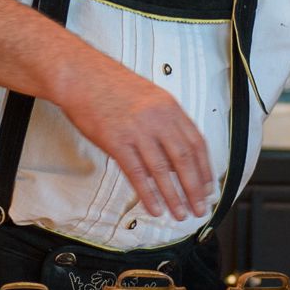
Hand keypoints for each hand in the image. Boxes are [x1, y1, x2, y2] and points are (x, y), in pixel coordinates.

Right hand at [55, 61, 214, 221]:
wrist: (82, 76)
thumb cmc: (112, 85)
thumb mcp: (150, 97)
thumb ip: (166, 123)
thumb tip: (177, 154)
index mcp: (170, 108)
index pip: (196, 143)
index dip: (205, 169)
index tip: (208, 187)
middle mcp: (158, 119)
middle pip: (184, 160)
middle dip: (194, 189)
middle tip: (199, 208)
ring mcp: (137, 131)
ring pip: (163, 171)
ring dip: (174, 196)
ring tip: (180, 213)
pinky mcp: (117, 142)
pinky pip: (137, 174)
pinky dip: (148, 194)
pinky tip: (155, 207)